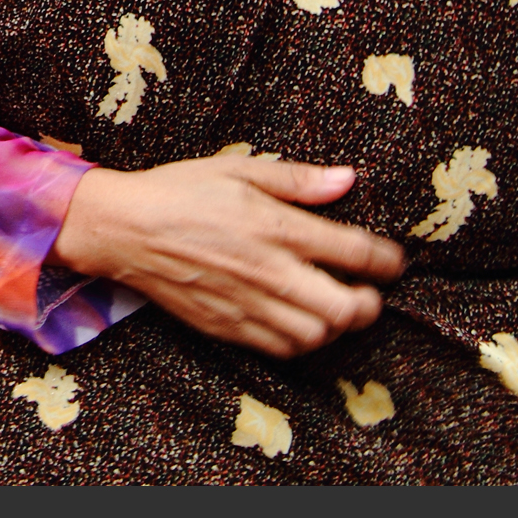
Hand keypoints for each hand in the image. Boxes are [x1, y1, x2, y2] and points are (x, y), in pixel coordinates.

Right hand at [53, 155, 405, 358]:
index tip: (393, 259)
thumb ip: (297, 180)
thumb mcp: (239, 168)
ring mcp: (248, 304)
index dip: (387, 260)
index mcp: (276, 227)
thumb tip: (348, 180)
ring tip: (334, 307)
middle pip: (347, 308)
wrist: (123, 228)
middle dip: (371, 304)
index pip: (355, 252)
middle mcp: (269, 272)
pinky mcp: (227, 326)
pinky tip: (300, 323)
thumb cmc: (180, 190)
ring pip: (317, 336)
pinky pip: (280, 349)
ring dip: (336, 326)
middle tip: (370, 292)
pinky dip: (302, 342)